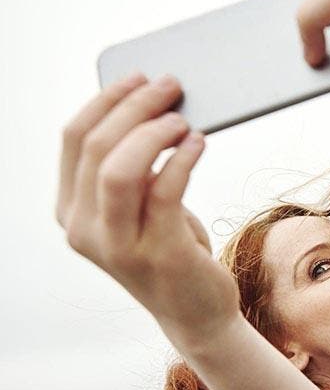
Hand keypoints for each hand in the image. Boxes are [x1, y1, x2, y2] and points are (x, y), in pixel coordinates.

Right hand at [57, 74, 239, 347]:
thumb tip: (155, 108)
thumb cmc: (171, 248)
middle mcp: (84, 228)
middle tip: (171, 86)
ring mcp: (118, 245)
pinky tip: (199, 143)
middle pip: (98, 146)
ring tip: (183, 119)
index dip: (107, 100)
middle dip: (136, 106)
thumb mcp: (142, 206)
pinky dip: (182, 160)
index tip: (139, 77)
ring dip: (154, 132)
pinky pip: (164, 192)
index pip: (74, 139)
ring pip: (120, 169)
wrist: (196, 312)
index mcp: (71, 209)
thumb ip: (134, 168)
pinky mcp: (158, 254)